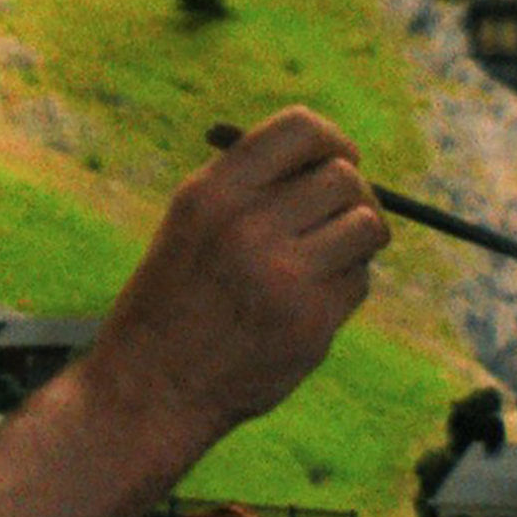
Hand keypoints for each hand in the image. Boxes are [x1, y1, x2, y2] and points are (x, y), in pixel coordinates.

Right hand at [89, 109, 389, 454]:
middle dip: (352, 193)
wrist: (150, 388)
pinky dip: (345, 286)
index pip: (300, 129)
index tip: (340, 158)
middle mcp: (248, 227)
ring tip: (332, 255)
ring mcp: (283, 278)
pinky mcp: (310, 324)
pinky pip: (359, 281)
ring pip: (366, 225)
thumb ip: (252, 184)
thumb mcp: (191, 223)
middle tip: (339, 216)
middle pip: (344, 176)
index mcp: (213, 193)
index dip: (332, 139)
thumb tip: (337, 157)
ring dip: (360, 236)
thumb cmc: (174, 299)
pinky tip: (308, 303)